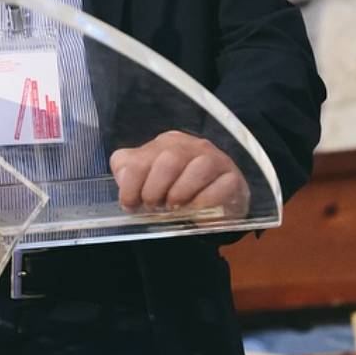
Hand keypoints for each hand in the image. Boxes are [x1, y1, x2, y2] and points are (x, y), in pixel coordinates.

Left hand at [109, 130, 249, 218]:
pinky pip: (219, 188)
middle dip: (155, 190)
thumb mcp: (149, 179)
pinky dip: (203, 203)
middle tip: (155, 206)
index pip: (138, 159)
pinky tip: (195, 211)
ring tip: (175, 207)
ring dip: (180, 194)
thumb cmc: (179, 189)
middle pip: (168, 161)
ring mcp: (215, 159)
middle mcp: (191, 146)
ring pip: (197, 168)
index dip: (130, 186)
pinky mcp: (233, 178)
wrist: (218, 203)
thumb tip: (122, 175)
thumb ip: (129, 171)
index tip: (131, 204)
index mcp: (166, 143)